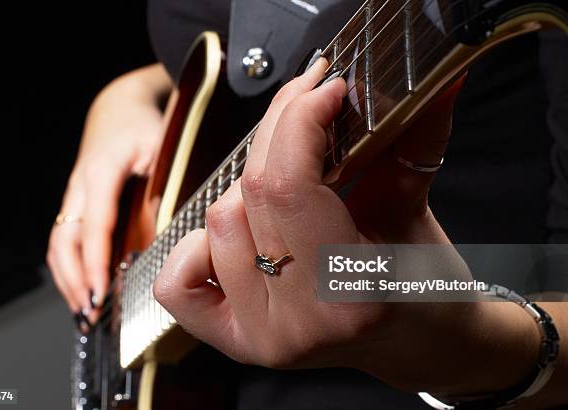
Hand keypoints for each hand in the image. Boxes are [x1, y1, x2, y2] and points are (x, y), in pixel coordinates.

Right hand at [47, 64, 171, 322]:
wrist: (118, 108)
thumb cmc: (142, 129)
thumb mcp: (161, 150)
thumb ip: (163, 187)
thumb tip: (169, 233)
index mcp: (100, 172)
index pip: (95, 226)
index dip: (95, 262)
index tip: (100, 292)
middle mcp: (80, 187)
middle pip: (65, 241)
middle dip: (75, 280)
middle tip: (91, 312)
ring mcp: (74, 196)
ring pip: (60, 244)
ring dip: (69, 280)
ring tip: (84, 312)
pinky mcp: (76, 204)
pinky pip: (67, 240)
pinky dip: (71, 268)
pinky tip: (82, 289)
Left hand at [153, 60, 538, 395]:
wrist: (415, 339)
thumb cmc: (425, 286)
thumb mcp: (419, 211)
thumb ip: (414, 140)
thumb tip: (431, 83)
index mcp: (351, 292)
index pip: (288, 187)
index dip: (298, 120)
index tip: (323, 89)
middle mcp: (297, 321)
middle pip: (251, 194)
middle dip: (279, 133)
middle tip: (310, 111)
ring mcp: (261, 334)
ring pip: (218, 224)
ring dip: (249, 189)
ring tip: (289, 187)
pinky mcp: (238, 340)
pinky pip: (179, 283)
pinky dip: (198, 246)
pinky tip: (239, 232)